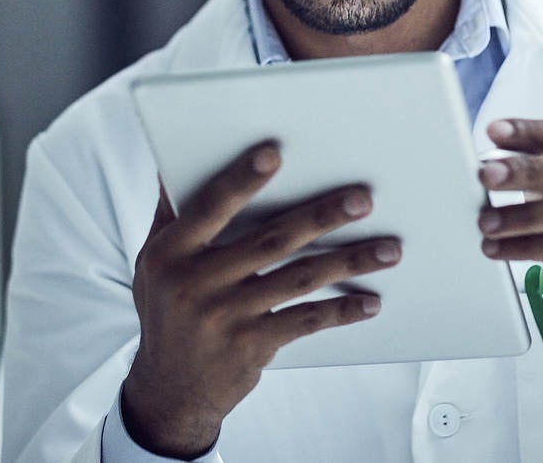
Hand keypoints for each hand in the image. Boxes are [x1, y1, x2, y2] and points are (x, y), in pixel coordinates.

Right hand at [122, 142, 400, 458]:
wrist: (170, 389)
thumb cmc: (166, 310)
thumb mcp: (154, 262)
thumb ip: (170, 215)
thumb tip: (173, 165)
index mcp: (171, 252)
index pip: (210, 207)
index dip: (241, 180)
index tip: (273, 154)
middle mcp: (196, 283)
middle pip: (270, 241)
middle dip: (321, 217)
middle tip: (362, 199)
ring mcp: (226, 317)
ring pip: (297, 279)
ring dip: (347, 262)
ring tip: (389, 249)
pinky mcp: (251, 346)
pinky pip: (304, 321)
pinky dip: (340, 311)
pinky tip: (369, 301)